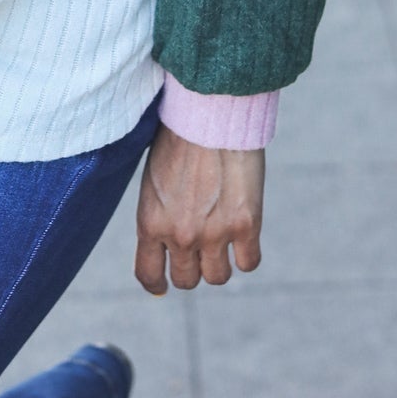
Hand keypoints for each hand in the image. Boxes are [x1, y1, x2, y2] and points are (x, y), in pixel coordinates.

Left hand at [134, 123, 264, 291]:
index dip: (157, 284)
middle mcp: (180, 234)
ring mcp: (214, 233)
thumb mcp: (154, 179)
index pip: (148, 274)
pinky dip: (247, 253)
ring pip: (218, 276)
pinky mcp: (246, 225)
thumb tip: (167, 238)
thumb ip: (160, 212)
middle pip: (188, 280)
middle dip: (193, 268)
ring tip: (223, 235)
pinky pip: (248, 262)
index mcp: (150, 221)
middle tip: (200, 247)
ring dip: (221, 261)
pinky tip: (245, 234)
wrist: (210, 111)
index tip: (163, 286)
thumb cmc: (179, 136)